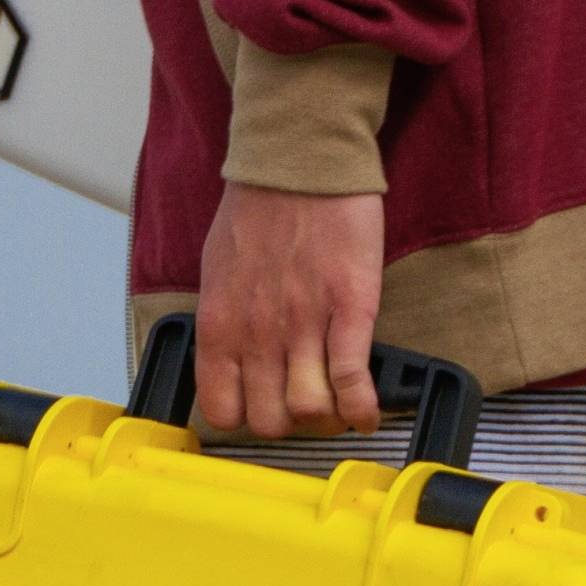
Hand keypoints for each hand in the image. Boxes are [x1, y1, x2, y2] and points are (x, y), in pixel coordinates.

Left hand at [196, 182, 384, 435]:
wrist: (299, 164)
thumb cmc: (257, 209)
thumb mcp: (217, 271)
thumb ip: (225, 319)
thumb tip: (233, 356)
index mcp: (219, 325)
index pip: (222, 410)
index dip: (246, 417)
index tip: (263, 406)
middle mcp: (256, 334)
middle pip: (270, 420)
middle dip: (290, 422)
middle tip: (305, 405)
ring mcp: (303, 325)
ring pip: (311, 410)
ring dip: (327, 417)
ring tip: (337, 404)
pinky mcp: (349, 310)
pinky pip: (352, 381)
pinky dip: (362, 407)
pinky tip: (367, 412)